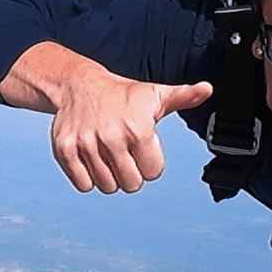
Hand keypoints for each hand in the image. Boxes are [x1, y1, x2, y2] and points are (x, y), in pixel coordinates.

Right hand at [50, 72, 213, 194]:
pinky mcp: (64, 150)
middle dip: (131, 173)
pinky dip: (88, 178)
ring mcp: (86, 144)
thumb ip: (184, 97)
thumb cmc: (123, 95)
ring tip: (107, 153)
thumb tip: (207, 89)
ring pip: (107, 187)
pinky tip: (91, 157)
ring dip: (109, 176)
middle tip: (124, 153)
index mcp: (138, 128)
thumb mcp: (155, 95)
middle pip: (131, 185)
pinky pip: (83, 185)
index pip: (153, 173)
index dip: (150, 163)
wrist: (80, 84)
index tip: (141, 147)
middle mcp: (112, 137)